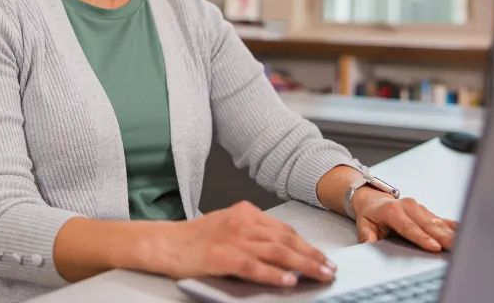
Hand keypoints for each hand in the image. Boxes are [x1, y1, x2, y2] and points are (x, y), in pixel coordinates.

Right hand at [153, 201, 336, 287]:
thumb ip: (252, 234)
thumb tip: (282, 252)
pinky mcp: (223, 257)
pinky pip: (255, 266)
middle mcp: (242, 222)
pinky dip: (274, 274)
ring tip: (320, 275)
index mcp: (245, 212)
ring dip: (303, 264)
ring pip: (277, 251)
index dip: (306, 244)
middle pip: (286, 239)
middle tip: (329, 268)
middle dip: (312, 255)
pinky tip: (289, 280)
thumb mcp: (226, 225)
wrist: (163, 243)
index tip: (322, 256)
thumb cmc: (193, 238)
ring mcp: (233, 239)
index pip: (284, 229)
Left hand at [352, 189, 458, 251]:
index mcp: (392, 211)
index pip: (409, 227)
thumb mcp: (364, 225)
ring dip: (452, 234)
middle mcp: (408, 206)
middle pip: (428, 225)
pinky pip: (443, 220)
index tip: (435, 247)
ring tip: (465, 244)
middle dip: (444, 238)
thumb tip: (369, 244)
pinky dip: (454, 227)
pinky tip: (467, 232)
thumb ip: (367, 236)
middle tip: (457, 249)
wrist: (373, 198)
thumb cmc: (370, 214)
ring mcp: (420, 208)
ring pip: (438, 223)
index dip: (423, 238)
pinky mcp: (427, 211)